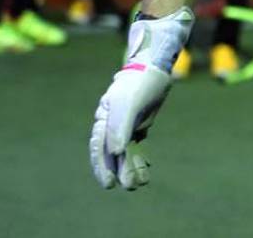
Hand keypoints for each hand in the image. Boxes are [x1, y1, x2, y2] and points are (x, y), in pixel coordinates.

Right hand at [90, 7, 193, 189]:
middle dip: (118, 170)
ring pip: (125, 152)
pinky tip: (145, 170)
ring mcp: (126, 124)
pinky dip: (140, 158)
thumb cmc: (139, 82)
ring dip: (131, 167)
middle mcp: (112, 123)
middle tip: (127, 186)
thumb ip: (120, 127)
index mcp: (104, 117)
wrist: (154, 66)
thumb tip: (115, 152)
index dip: (101, 166)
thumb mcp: (128, 104)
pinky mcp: (139, 125)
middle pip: (111, 153)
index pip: (98, 146)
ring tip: (139, 183)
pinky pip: (137, 146)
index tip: (109, 183)